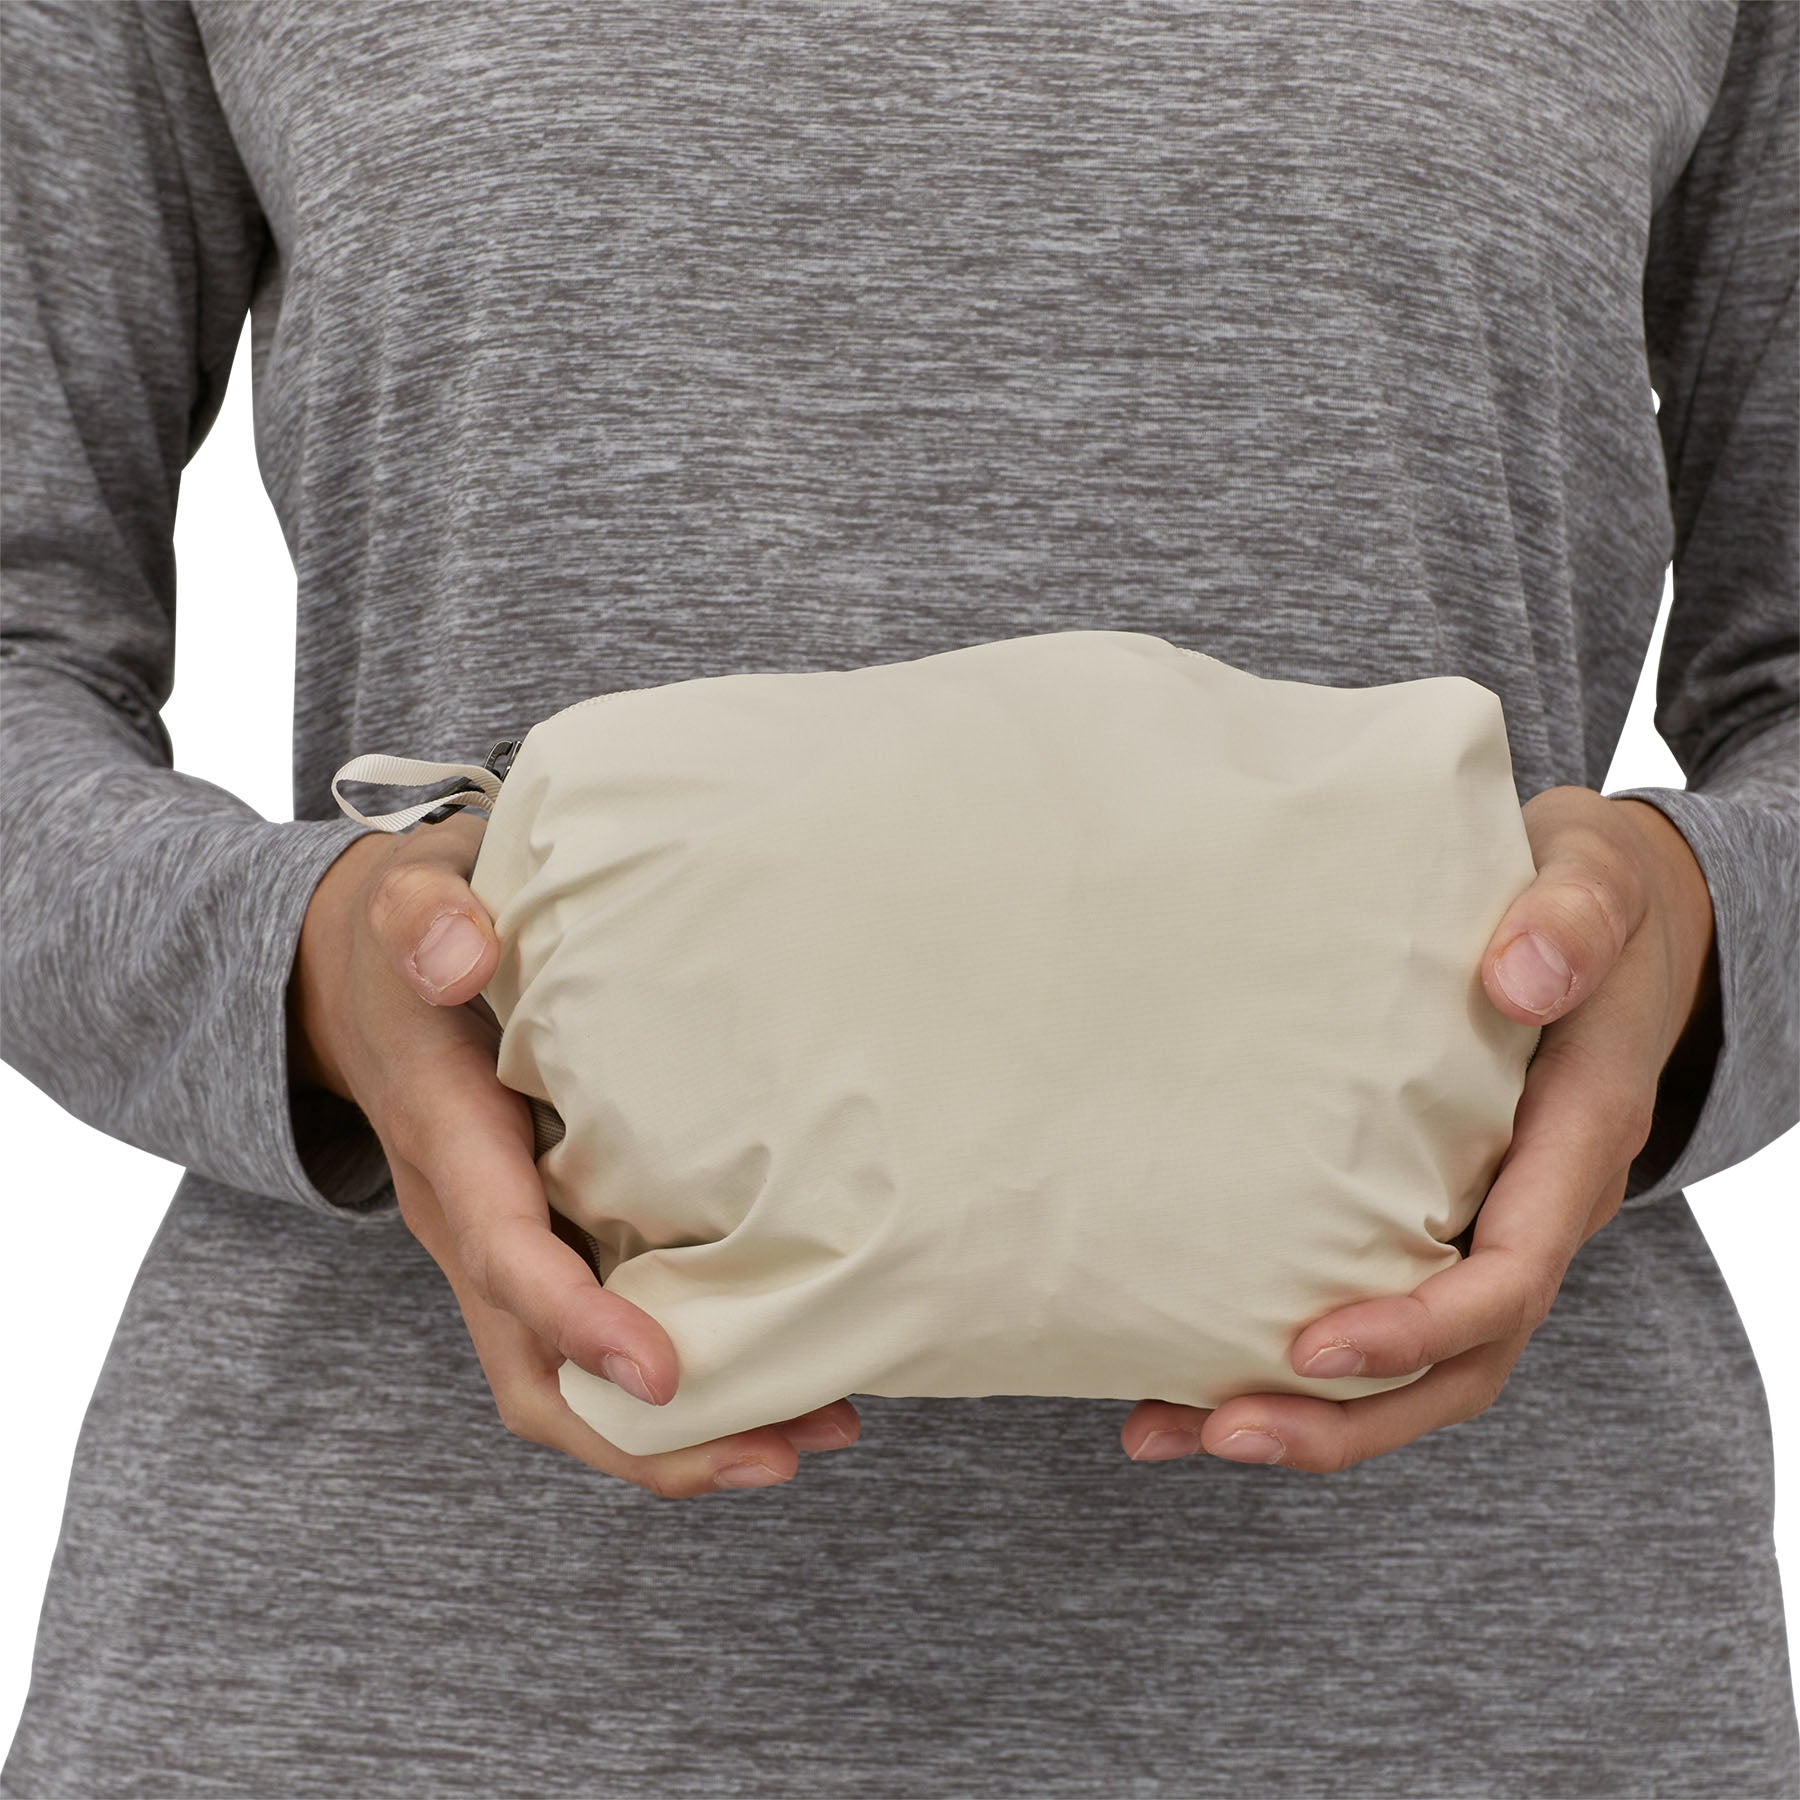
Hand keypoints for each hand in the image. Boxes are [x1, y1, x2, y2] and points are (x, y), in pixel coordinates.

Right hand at [286, 813, 861, 1495]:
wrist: (362, 973)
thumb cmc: (412, 930)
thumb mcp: (410, 897)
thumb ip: (427, 917)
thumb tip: (462, 953)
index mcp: (446, 1143)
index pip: (506, 1255)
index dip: (580, 1324)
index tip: (668, 1375)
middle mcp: (468, 1221)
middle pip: (535, 1373)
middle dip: (646, 1437)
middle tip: (781, 1449)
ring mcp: (505, 1244)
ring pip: (569, 1382)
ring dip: (678, 1432)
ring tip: (814, 1431)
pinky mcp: (545, 1241)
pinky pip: (597, 1341)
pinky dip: (679, 1382)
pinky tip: (780, 1370)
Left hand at [1119, 784, 1719, 1472]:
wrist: (1602, 921)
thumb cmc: (1589, 901)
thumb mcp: (1594, 884)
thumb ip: (1570, 923)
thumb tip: (1519, 979)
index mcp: (1575, 1143)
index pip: (1508, 1277)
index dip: (1416, 1326)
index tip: (1312, 1347)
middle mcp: (1532, 1207)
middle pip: (1456, 1363)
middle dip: (1344, 1416)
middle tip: (1220, 1430)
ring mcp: (1482, 1219)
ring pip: (1414, 1364)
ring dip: (1305, 1414)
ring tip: (1171, 1428)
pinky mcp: (1429, 1209)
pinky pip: (1374, 1304)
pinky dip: (1288, 1356)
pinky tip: (1185, 1367)